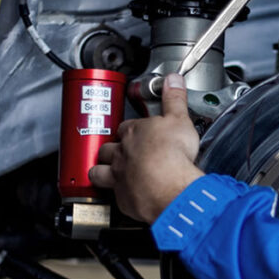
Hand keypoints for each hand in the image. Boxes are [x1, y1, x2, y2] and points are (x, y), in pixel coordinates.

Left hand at [89, 74, 203, 222]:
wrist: (170, 186)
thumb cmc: (173, 154)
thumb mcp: (179, 119)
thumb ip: (174, 99)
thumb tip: (172, 79)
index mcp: (134, 132)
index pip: (126, 127)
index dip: (130, 128)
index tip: (136, 129)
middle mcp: (122, 154)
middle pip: (108, 148)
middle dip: (111, 149)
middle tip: (120, 150)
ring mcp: (120, 177)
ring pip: (99, 172)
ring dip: (101, 171)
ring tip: (107, 173)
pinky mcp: (124, 199)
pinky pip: (114, 197)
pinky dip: (119, 196)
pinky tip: (127, 197)